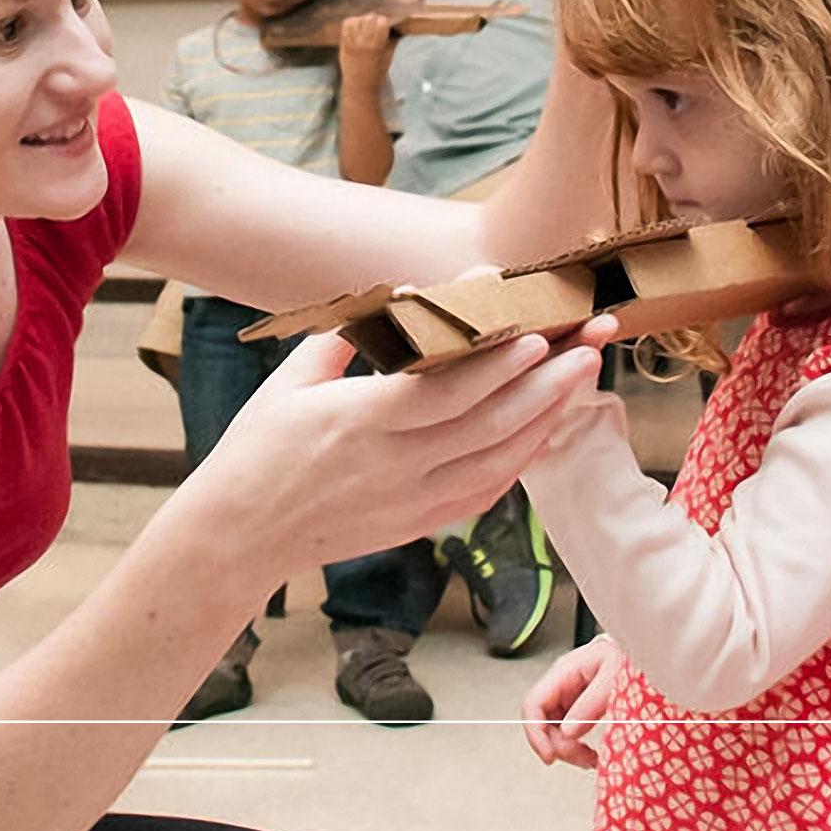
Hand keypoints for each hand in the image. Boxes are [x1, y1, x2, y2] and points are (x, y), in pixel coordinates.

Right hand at [196, 330, 605, 576]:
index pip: (447, 389)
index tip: (536, 326)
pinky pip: (485, 492)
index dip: (498, 359)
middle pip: (490, 421)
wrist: (239, 535)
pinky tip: (545, 427)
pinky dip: (520, 458)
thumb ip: (350, 337)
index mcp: (361, 423)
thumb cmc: (259, 449)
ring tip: (583, 373)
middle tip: (591, 339)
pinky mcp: (418, 524)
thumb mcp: (291, 381)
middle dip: (549, 378)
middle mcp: (395, 465)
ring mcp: (411, 500)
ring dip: (548, 414)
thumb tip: (404, 295)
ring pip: (499, 458)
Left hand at [338, 13, 395, 89]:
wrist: (359, 86)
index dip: (384, 21)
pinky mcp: (343, 43)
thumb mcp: (389, 58)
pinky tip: (356, 27)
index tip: (385, 25)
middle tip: (376, 24)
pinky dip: (352, 22)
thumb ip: (392, 41)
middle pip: (369, 18)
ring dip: (363, 19)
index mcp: (376, 45)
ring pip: (357, 19)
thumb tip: (395, 28)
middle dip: (374, 19)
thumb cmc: (377, 74)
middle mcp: (363, 41)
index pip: (381, 21)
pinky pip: (346, 26)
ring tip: (366, 25)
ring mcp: (351, 41)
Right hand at [522, 634, 626, 768]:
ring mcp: (568, 696)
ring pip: (553, 731)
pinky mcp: (577, 708)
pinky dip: (576, 748)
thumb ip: (591, 703)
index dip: (536, 732)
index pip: (534, 703)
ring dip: (568, 750)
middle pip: (542, 722)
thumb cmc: (629, 656)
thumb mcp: (615, 676)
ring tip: (589, 759)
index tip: (550, 755)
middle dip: (559, 746)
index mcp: (565, 671)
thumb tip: (568, 731)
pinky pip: (566, 732)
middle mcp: (561, 684)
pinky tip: (590, 754)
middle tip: (582, 758)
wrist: (642, 650)